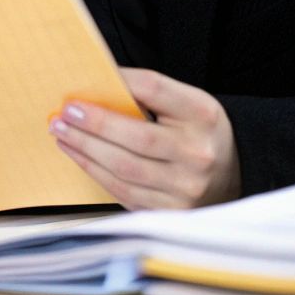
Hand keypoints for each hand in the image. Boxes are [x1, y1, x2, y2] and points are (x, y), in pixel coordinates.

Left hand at [49, 66, 241, 208]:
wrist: (232, 174)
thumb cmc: (197, 133)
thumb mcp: (185, 104)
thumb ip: (147, 94)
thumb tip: (96, 86)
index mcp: (202, 114)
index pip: (154, 89)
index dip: (117, 83)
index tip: (86, 87)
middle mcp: (197, 153)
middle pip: (137, 137)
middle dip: (94, 125)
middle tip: (64, 114)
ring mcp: (186, 187)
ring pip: (124, 169)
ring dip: (85, 149)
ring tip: (62, 133)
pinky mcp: (171, 211)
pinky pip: (123, 192)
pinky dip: (95, 172)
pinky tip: (79, 156)